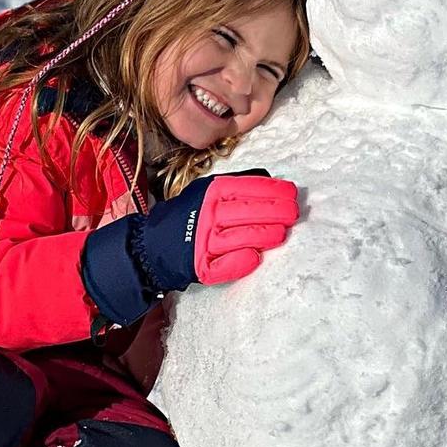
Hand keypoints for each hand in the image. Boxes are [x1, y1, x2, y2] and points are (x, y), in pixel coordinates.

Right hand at [141, 171, 299, 288]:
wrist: (152, 244)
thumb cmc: (188, 214)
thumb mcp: (207, 189)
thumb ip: (236, 184)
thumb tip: (271, 180)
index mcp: (212, 192)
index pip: (249, 188)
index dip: (274, 190)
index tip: (292, 193)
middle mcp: (208, 214)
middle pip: (249, 212)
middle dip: (277, 211)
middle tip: (294, 213)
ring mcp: (204, 241)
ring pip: (242, 237)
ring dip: (266, 235)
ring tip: (281, 233)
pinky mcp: (200, 266)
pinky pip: (224, 266)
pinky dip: (240, 262)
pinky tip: (255, 257)